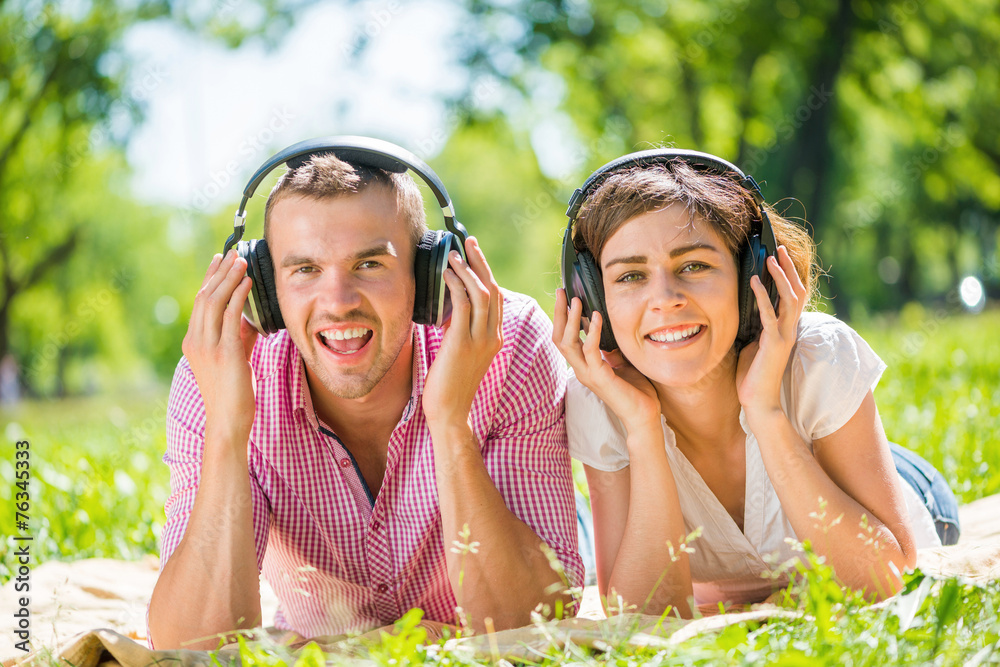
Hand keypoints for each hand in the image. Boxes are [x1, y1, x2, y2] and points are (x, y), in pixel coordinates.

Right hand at [181, 250, 258, 442]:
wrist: (228, 421)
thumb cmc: (234, 392)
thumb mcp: (235, 357)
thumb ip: (239, 336)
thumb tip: (250, 317)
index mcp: (194, 341)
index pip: (200, 302)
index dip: (209, 278)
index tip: (220, 259)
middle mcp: (196, 341)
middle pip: (205, 297)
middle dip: (219, 272)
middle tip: (232, 252)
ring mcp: (207, 346)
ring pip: (214, 302)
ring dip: (229, 279)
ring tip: (242, 261)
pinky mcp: (224, 353)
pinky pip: (231, 317)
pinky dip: (238, 296)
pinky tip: (248, 283)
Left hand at [422, 236, 502, 426]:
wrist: (449, 412)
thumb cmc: (449, 386)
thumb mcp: (461, 354)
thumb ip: (461, 332)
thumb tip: (450, 311)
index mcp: (494, 338)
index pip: (495, 298)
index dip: (485, 273)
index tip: (473, 255)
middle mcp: (492, 336)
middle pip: (492, 289)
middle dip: (480, 262)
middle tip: (468, 241)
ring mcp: (481, 340)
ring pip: (480, 293)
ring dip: (467, 269)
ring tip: (453, 254)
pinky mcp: (463, 343)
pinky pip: (463, 304)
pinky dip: (456, 284)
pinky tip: (445, 274)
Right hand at [553, 289, 660, 438]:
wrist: (644, 415)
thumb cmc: (635, 390)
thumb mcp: (622, 362)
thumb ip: (611, 349)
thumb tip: (607, 331)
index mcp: (584, 366)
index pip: (564, 339)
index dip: (562, 318)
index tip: (565, 297)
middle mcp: (581, 370)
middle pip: (558, 338)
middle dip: (559, 314)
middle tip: (561, 292)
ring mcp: (588, 374)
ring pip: (567, 344)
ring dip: (570, 320)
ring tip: (576, 300)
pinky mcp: (599, 377)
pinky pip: (590, 351)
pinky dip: (591, 332)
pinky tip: (595, 317)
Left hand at [736, 245, 807, 415]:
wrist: (758, 401)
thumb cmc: (752, 375)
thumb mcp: (751, 343)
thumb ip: (753, 326)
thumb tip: (740, 309)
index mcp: (786, 329)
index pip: (793, 297)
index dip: (788, 276)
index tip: (778, 256)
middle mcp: (790, 330)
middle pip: (797, 292)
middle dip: (788, 268)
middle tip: (778, 248)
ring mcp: (785, 336)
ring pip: (789, 299)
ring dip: (780, 276)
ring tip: (770, 258)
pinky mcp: (774, 344)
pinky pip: (770, 314)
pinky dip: (763, 296)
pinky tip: (755, 281)